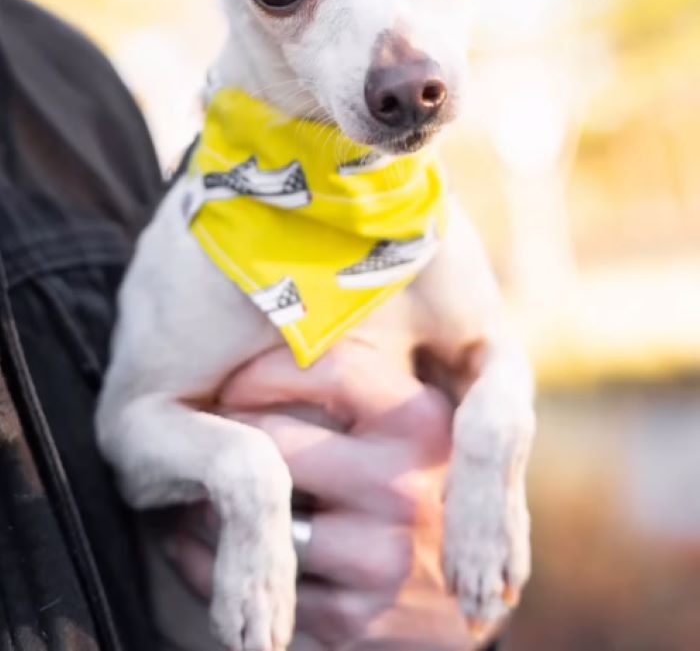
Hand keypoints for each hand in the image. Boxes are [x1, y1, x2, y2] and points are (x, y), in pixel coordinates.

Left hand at [165, 342, 502, 648]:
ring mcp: (382, 559)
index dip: (264, 368)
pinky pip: (256, 578)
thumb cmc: (425, 486)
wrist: (467, 598)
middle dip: (226, 436)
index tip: (231, 380)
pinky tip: (204, 545)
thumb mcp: (418, 426)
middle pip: (276, 442)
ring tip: (197, 491)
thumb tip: (285, 311)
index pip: (330, 367)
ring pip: (255, 516)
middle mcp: (410, 487)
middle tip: (203, 433)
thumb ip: (366, 381)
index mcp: (428, 425)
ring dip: (205, 504)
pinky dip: (212, 563)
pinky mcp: (354, 621)